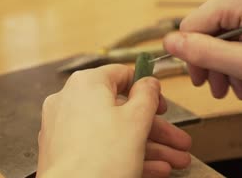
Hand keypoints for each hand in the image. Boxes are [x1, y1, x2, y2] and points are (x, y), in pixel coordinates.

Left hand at [37, 64, 191, 177]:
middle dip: (156, 129)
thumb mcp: (137, 120)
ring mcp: (65, 128)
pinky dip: (125, 155)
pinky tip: (154, 169)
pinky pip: (100, 147)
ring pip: (114, 131)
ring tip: (174, 162)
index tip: (162, 105)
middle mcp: (71, 101)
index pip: (122, 74)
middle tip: (177, 141)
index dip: (147, 89)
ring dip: (148, 146)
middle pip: (122, 110)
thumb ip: (148, 95)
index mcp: (87, 84)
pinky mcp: (64, 151)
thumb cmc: (100, 159)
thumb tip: (149, 82)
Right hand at [163, 0, 241, 98]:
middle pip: (208, 26)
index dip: (193, 56)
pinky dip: (237, 48)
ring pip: (220, 28)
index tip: (202, 81)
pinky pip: (234, 22)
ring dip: (225, 60)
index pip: (193, 25)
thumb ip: (204, 53)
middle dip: (213, 62)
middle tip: (220, 89)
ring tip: (236, 87)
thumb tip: (168, 42)